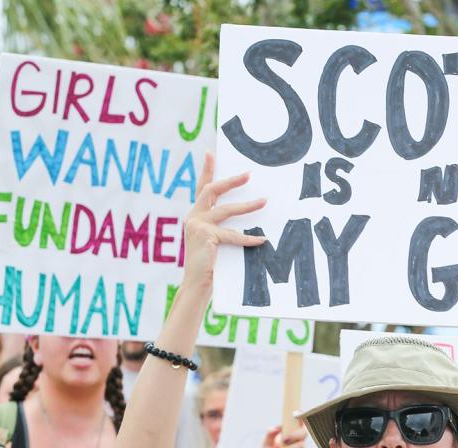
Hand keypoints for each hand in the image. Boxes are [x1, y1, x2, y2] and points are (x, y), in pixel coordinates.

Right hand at [181, 152, 266, 289]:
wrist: (195, 284)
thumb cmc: (207, 263)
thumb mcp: (211, 240)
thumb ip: (219, 225)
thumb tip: (244, 211)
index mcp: (194, 215)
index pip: (201, 187)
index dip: (206, 169)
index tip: (210, 152)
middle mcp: (193, 217)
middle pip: (211, 190)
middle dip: (231, 181)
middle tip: (249, 174)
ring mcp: (198, 227)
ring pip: (226, 210)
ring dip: (248, 206)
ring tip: (265, 201)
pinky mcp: (207, 238)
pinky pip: (233, 235)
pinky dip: (249, 238)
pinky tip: (262, 239)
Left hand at [251, 422, 307, 447]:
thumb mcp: (265, 445)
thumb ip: (270, 434)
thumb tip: (277, 427)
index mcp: (290, 436)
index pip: (298, 424)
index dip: (300, 417)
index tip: (296, 415)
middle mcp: (297, 443)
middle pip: (304, 432)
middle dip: (295, 435)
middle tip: (284, 440)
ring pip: (301, 446)